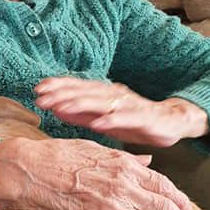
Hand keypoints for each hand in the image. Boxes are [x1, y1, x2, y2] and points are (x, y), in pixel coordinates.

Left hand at [34, 76, 209, 146]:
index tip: (37, 89)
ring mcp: (129, 105)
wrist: (172, 121)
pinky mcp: (143, 118)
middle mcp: (114, 95)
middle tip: (41, 97)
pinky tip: (97, 123)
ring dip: (80, 103)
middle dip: (61, 94)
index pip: (77, 87)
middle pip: (84, 92)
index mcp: (104, 94)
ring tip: (61, 107)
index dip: (58, 86)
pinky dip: (111, 120)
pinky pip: (125, 118)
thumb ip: (80, 115)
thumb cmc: (134, 121)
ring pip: (101, 102)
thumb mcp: (102, 119)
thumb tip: (55, 108)